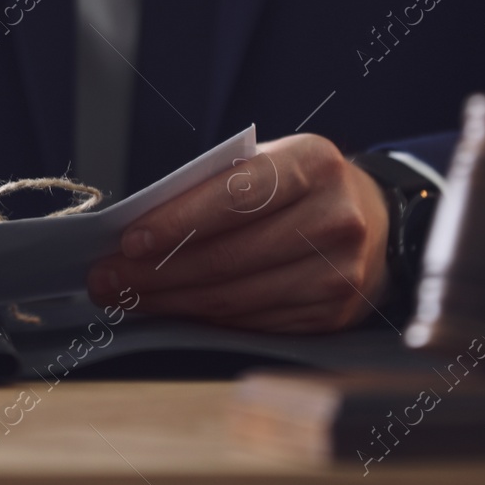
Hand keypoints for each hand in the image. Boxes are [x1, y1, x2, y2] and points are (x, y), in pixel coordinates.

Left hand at [85, 133, 389, 332]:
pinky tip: (173, 309)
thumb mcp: (271, 162)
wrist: (377, 222)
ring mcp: (338, 273)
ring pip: (235, 298)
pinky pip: (252, 322)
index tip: (129, 239)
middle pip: (229, 256)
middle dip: (157, 271)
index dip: (179, 220)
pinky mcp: (332, 314)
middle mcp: (334, 219)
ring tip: (126, 295)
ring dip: (170, 301)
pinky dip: (205, 318)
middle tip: (107, 277)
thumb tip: (139, 226)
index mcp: (315, 164)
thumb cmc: (301, 187)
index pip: (238, 194)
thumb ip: (216, 185)